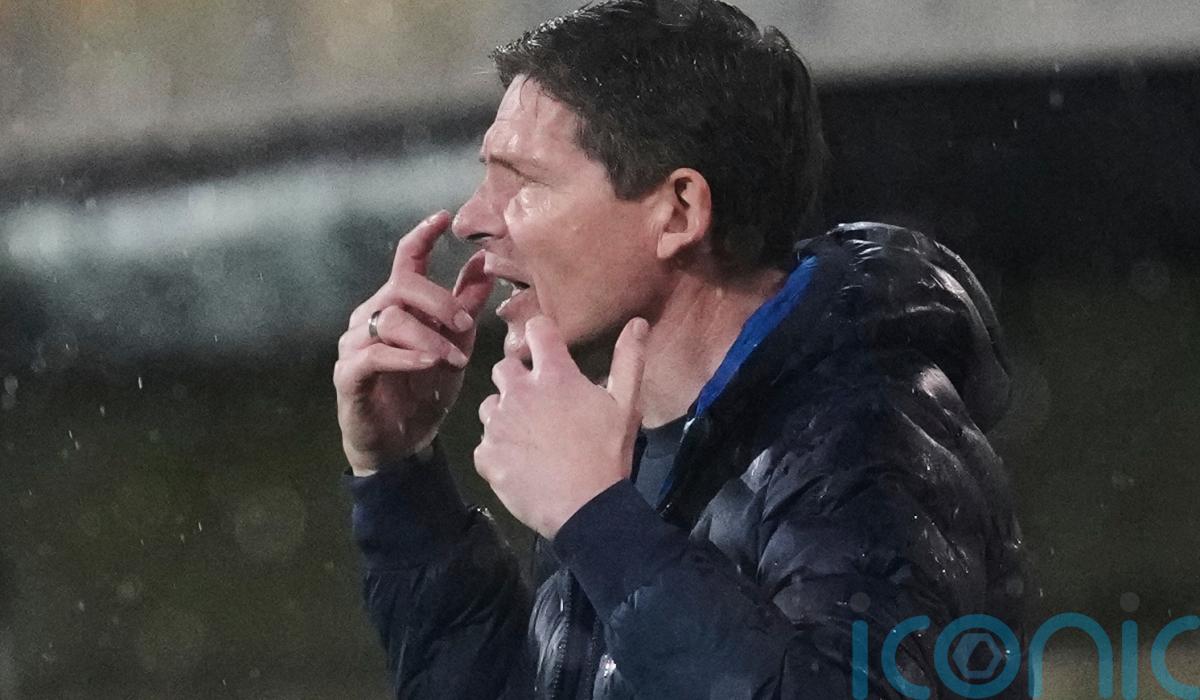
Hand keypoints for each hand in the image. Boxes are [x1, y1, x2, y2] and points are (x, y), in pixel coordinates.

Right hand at [334, 211, 493, 475]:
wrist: (402, 443)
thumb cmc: (424, 392)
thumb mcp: (455, 345)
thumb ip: (465, 306)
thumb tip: (484, 264)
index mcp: (396, 304)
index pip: (405, 259)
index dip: (422, 236)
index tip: (444, 218)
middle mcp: (370, 316)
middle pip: (401, 287)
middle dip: (438, 301)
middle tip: (465, 322)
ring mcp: (354, 344)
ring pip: (390, 319)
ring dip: (428, 336)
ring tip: (453, 358)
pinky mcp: (348, 374)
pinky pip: (373, 355)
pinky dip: (405, 356)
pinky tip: (429, 362)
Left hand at [475, 315, 648, 537]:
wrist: (586, 510)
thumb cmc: (608, 454)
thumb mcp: (626, 406)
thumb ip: (629, 360)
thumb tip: (637, 322)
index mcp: (554, 375)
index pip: (537, 330)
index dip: (542, 336)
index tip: (548, 351)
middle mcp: (519, 391)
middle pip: (504, 366)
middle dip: (518, 378)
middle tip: (538, 401)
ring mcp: (498, 424)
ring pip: (490, 405)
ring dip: (505, 415)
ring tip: (528, 437)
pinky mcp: (486, 455)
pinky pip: (484, 444)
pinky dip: (498, 451)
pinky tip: (519, 465)